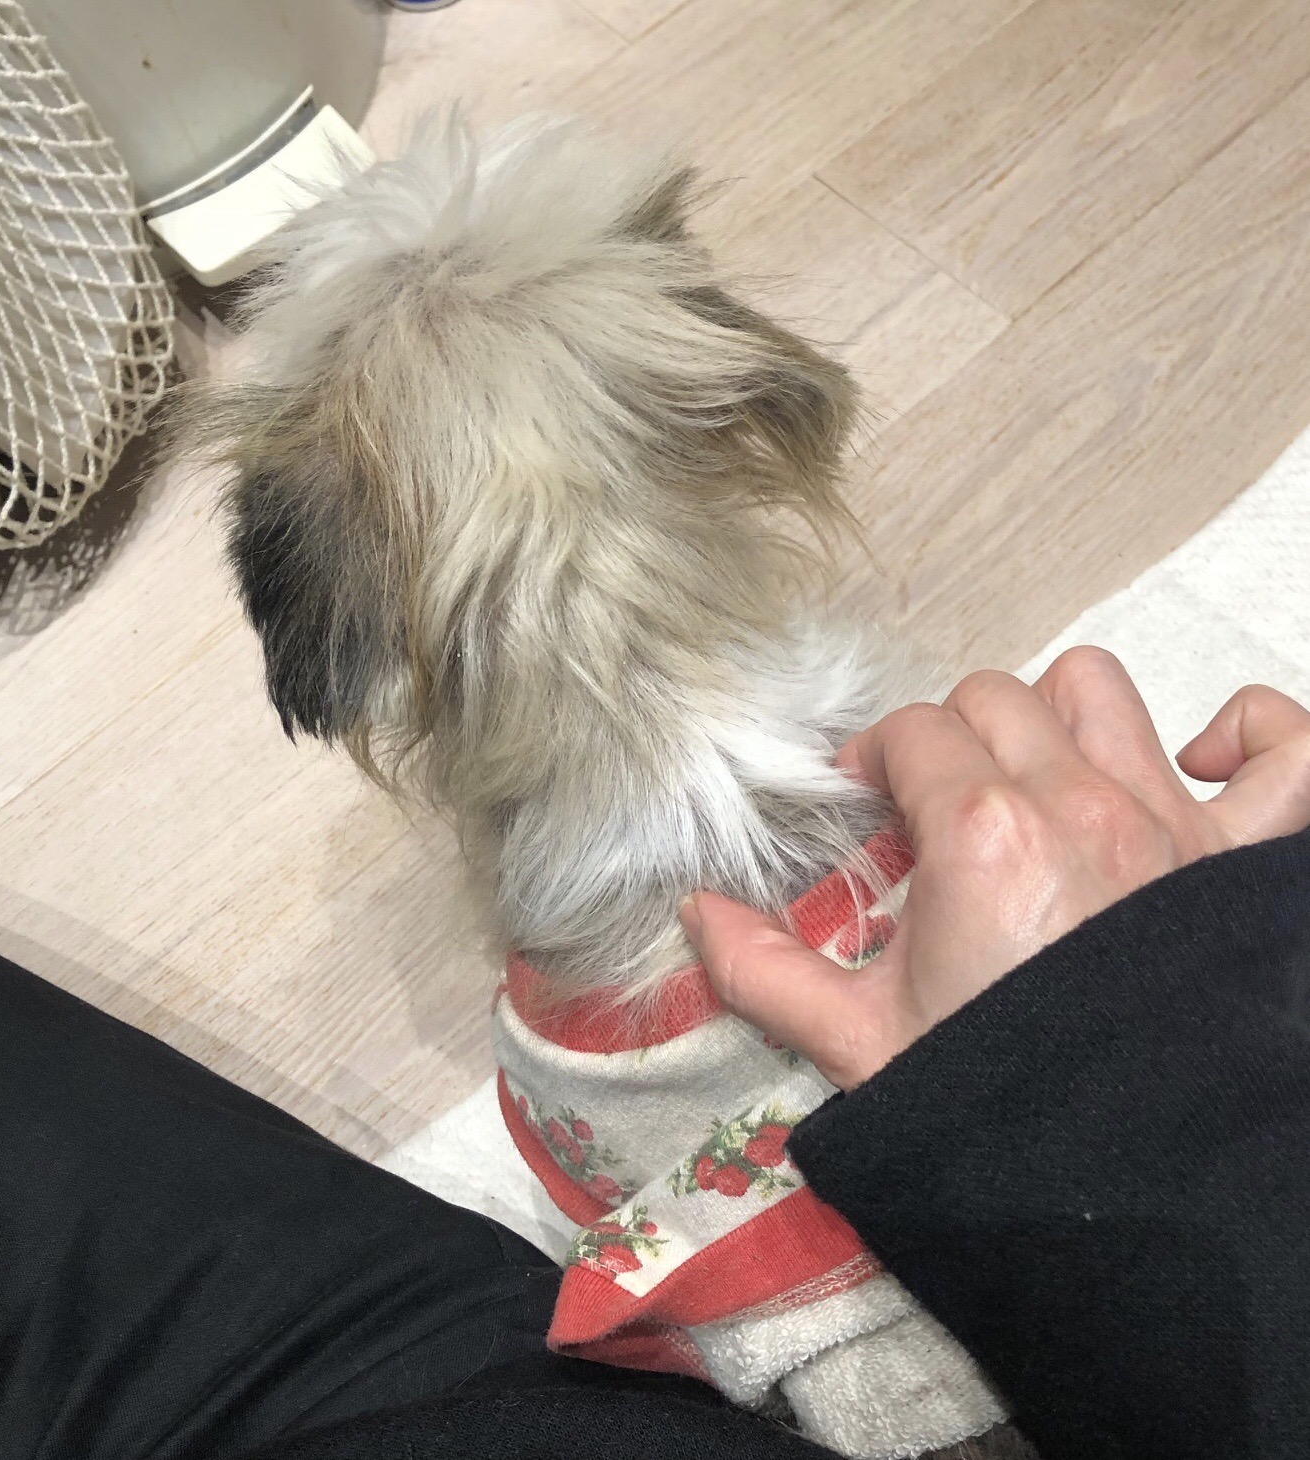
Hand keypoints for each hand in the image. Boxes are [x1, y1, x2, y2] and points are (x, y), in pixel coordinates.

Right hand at [680, 648, 1309, 1090]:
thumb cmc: (994, 1101)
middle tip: (934, 803)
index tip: (866, 802)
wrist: (1131, 1183)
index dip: (874, 757)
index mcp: (980, 834)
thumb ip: (764, 971)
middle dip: (949, 735)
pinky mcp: (1243, 856)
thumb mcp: (860, 1043)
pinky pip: (1287, 749)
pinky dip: (1249, 735)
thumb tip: (694, 912)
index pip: (911, 730)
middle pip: (992, 697)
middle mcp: (1078, 802)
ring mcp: (1171, 820)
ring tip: (1034, 773)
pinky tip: (1201, 761)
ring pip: (1100, 687)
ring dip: (1056, 713)